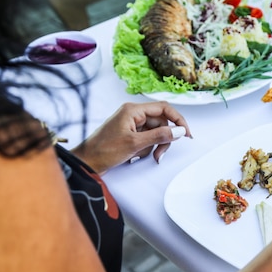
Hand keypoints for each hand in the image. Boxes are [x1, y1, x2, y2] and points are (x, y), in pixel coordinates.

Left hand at [71, 101, 190, 173]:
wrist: (86, 162)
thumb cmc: (102, 151)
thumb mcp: (135, 144)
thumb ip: (159, 136)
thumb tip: (178, 130)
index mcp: (133, 110)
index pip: (164, 108)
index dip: (178, 119)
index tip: (185, 132)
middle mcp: (133, 114)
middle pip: (161, 122)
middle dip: (164, 138)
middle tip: (162, 152)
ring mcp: (131, 124)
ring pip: (156, 131)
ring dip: (156, 145)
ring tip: (150, 156)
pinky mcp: (130, 133)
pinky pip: (147, 138)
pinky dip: (148, 148)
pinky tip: (138, 155)